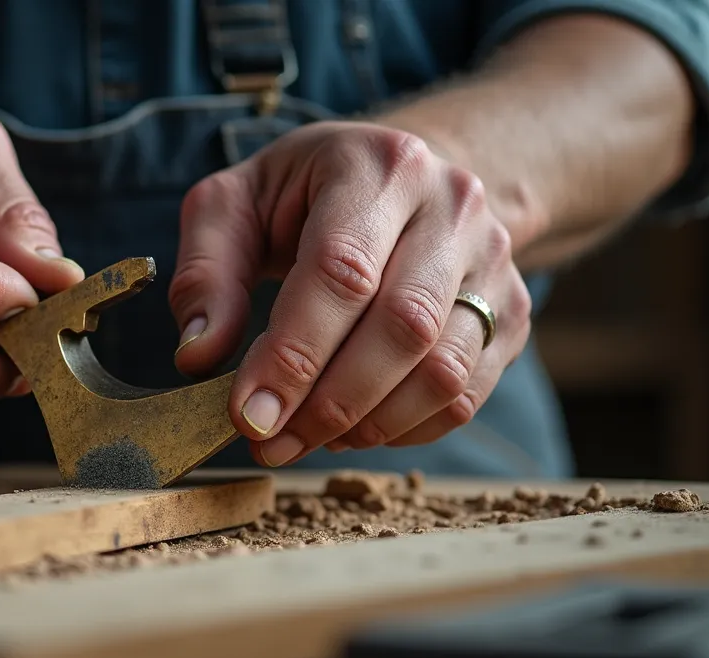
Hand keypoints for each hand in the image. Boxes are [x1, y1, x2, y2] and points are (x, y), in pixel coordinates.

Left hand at [169, 121, 531, 466]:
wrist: (403, 177)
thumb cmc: (303, 194)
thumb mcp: (234, 203)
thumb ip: (206, 273)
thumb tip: (198, 355)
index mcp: (378, 166)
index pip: (342, 271)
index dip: (295, 353)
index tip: (248, 413)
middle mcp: (453, 206)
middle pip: (403, 325)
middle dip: (329, 402)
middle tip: (269, 441)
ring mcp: (492, 261)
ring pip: (444, 369)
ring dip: (368, 425)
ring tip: (304, 440)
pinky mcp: (510, 312)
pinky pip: (466, 393)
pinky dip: (405, 429)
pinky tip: (351, 430)